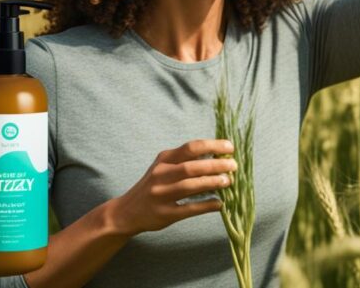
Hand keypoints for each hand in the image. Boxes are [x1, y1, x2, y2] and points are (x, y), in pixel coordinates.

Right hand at [107, 139, 237, 236]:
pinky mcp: (164, 214)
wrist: (126, 212)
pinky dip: (206, 206)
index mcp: (164, 160)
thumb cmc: (153, 185)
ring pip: (190, 186)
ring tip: (228, 181)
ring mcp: (161, 195)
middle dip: (216, 165)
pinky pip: (189, 209)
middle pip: (192, 167)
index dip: (212, 145)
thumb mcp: (163, 167)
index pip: (191, 148)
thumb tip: (219, 154)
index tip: (230, 147)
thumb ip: (185, 160)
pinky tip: (219, 203)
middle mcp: (161, 175)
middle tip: (233, 166)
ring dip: (213, 183)